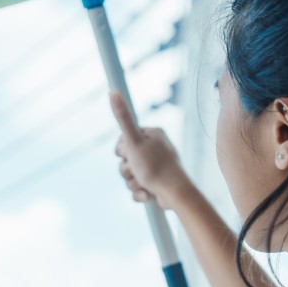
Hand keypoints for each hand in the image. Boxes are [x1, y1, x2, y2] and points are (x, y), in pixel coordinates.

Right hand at [111, 92, 191, 210]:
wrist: (175, 195)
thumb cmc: (155, 167)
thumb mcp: (134, 142)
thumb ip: (123, 119)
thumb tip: (112, 92)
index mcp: (152, 134)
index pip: (122, 140)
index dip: (122, 151)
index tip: (131, 154)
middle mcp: (155, 148)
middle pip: (124, 159)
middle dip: (127, 169)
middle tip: (138, 171)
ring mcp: (155, 166)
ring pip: (129, 175)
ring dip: (133, 183)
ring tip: (145, 184)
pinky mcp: (155, 183)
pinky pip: (136, 188)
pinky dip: (140, 193)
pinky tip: (148, 194)